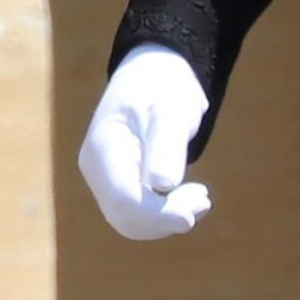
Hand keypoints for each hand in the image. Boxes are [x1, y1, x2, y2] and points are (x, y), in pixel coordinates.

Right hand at [77, 43, 212, 239]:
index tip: (189, 218)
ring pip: (132, 222)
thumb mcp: (171, 109)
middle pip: (126, 216)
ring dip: (167, 220)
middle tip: (203, 200)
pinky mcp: (119, 187)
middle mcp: (96, 169)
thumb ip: (166, 144)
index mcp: (103, 146)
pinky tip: (190, 200)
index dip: (155, 214)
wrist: (153, 77)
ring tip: (201, 200)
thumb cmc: (163, 87)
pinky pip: (138, 215)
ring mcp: (105, 180)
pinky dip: (165, 215)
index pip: (123, 197)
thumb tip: (163, 184)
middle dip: (165, 218)